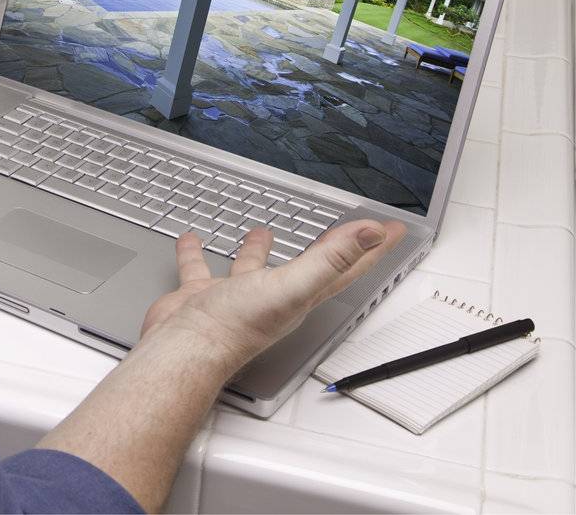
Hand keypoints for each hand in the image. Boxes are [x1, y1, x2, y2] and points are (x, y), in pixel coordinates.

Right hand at [140, 220, 407, 371]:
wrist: (186, 347)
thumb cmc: (237, 326)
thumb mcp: (292, 285)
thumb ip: (331, 259)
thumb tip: (372, 234)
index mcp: (301, 295)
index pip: (348, 266)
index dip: (371, 247)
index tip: (391, 229)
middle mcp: (274, 296)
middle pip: (309, 266)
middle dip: (326, 246)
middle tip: (338, 230)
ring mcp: (238, 296)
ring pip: (254, 266)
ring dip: (259, 249)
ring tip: (261, 230)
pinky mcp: (204, 295)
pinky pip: (202, 268)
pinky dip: (198, 254)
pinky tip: (192, 242)